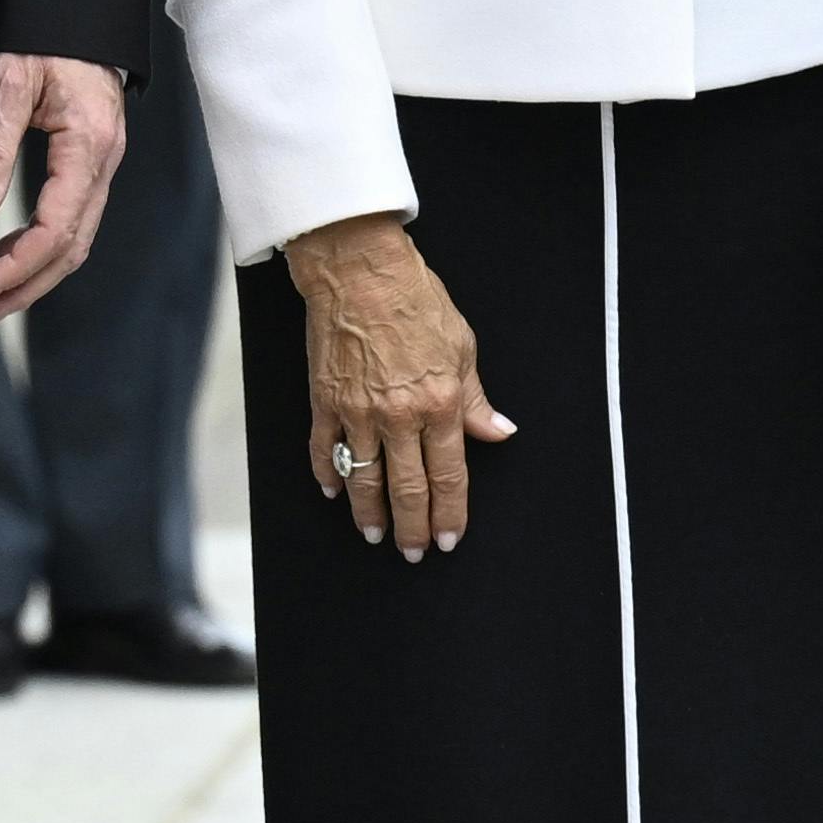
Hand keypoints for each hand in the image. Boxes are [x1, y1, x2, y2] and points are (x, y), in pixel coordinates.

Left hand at [0, 53, 127, 323]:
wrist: (77, 10)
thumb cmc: (44, 37)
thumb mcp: (7, 81)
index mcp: (88, 145)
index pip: (58, 227)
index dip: (18, 266)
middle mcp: (105, 162)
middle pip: (73, 247)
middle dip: (27, 287)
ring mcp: (104, 164)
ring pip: (78, 240)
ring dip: (36, 275)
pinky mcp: (92, 163)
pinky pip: (75, 219)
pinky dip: (45, 247)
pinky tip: (10, 256)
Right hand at [280, 210, 511, 559]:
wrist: (359, 269)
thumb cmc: (414, 298)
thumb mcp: (462, 345)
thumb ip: (477, 398)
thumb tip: (498, 433)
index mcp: (440, 403)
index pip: (449, 475)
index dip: (450, 513)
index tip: (449, 538)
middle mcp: (399, 415)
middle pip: (407, 488)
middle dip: (412, 528)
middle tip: (414, 553)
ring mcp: (358, 410)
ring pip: (365, 478)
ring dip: (370, 514)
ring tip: (373, 536)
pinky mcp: (324, 399)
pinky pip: (326, 449)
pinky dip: (330, 475)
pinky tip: (334, 492)